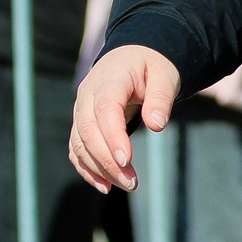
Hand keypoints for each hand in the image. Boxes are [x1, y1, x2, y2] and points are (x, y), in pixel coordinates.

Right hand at [69, 45, 181, 192]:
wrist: (133, 56)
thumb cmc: (152, 65)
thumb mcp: (165, 74)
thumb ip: (161, 97)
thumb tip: (157, 125)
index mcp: (110, 78)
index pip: (105, 109)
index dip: (113, 136)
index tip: (127, 160)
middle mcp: (88, 94)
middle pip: (88, 131)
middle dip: (107, 160)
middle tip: (132, 182)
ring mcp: (81, 109)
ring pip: (80, 143)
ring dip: (100, 168)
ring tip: (127, 184)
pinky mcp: (81, 123)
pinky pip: (77, 149)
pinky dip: (88, 169)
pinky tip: (105, 186)